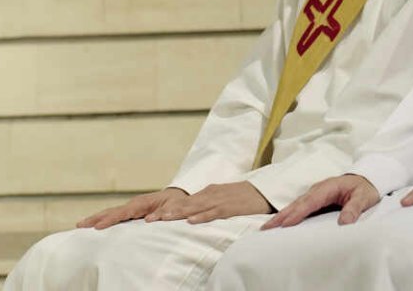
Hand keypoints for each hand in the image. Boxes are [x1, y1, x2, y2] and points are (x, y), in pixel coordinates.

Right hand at [77, 188, 186, 228]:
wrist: (180, 196)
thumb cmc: (178, 202)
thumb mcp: (175, 207)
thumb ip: (165, 213)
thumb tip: (150, 219)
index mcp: (143, 203)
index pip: (123, 212)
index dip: (110, 219)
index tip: (98, 226)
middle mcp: (134, 204)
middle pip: (112, 211)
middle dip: (96, 218)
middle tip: (80, 225)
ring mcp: (132, 207)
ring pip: (111, 212)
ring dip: (96, 218)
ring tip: (81, 224)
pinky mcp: (132, 211)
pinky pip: (116, 215)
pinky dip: (104, 219)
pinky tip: (95, 225)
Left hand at [146, 181, 271, 224]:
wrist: (264, 191)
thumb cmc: (242, 197)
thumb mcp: (221, 198)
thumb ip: (207, 204)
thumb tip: (191, 214)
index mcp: (207, 193)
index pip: (183, 202)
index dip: (166, 209)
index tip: (150, 217)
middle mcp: (210, 195)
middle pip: (184, 204)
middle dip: (166, 212)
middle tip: (149, 219)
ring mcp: (219, 201)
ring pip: (195, 208)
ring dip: (179, 213)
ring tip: (163, 219)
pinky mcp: (230, 208)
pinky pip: (214, 213)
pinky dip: (202, 217)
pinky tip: (191, 221)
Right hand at [262, 174, 380, 228]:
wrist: (368, 179)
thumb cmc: (365, 188)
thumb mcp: (364, 198)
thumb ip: (354, 209)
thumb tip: (344, 223)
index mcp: (328, 188)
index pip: (310, 202)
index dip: (297, 213)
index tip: (285, 224)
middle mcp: (318, 190)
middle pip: (297, 203)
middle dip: (281, 215)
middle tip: (266, 228)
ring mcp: (316, 194)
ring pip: (296, 205)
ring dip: (282, 215)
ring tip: (268, 228)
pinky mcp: (316, 200)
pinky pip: (300, 207)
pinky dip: (289, 215)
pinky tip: (281, 224)